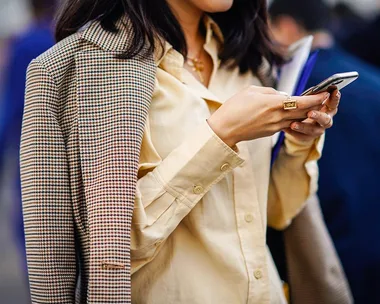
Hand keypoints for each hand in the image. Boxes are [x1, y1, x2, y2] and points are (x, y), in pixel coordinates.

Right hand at [207, 85, 329, 146]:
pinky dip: (293, 120)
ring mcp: (275, 127)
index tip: (325, 94)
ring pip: (297, 120)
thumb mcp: (251, 91)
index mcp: (274, 104)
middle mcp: (278, 117)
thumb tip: (282, 95)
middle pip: (304, 113)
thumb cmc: (234, 107)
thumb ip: (270, 91)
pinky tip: (293, 115)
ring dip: (306, 114)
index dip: (316, 98)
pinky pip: (286, 125)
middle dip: (315, 107)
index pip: (302, 102)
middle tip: (324, 100)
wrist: (224, 129)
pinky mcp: (270, 133)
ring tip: (312, 107)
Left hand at [285, 89, 340, 141]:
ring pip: (313, 130)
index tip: (333, 92)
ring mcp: (318, 130)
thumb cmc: (306, 106)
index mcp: (329, 108)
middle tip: (310, 113)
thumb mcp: (308, 100)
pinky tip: (285, 128)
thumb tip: (307, 90)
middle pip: (326, 120)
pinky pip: (302, 136)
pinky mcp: (308, 137)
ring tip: (293, 124)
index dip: (335, 98)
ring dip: (303, 127)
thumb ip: (311, 96)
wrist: (301, 124)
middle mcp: (326, 120)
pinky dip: (294, 132)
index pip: (334, 103)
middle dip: (318, 116)